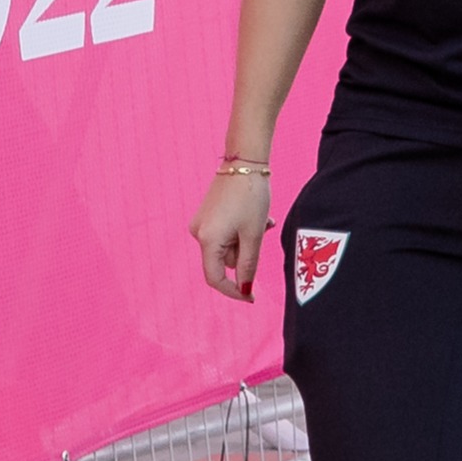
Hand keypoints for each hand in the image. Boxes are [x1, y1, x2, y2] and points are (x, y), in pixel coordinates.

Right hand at [191, 170, 272, 300]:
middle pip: (224, 260)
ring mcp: (202, 223)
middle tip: (263, 232)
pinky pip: (226, 233)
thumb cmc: (251, 198)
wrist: (244, 163)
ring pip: (228, 246)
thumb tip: (244, 289)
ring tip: (262, 220)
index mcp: (207, 240)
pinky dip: (241, 231)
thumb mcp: (253, 234)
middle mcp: (198, 233)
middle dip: (246, 253)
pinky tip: (255, 216)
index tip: (251, 298)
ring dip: (246, 240)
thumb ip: (248, 264)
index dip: (233, 291)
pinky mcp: (208, 215)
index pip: (215, 278)